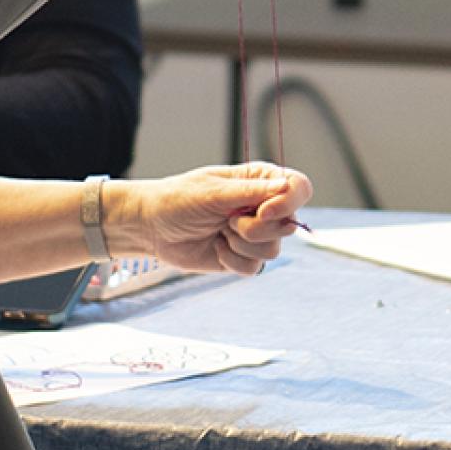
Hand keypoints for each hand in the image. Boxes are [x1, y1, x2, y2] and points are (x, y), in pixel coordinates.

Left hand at [105, 162, 310, 276]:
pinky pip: (254, 268)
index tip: (263, 212)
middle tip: (227, 221)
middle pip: (289, 225)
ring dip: (241, 245)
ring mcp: (254, 234)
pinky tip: (215, 248)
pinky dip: (232, 261)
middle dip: (256, 229)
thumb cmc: (178, 199)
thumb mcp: (214, 192)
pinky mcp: (243, 257)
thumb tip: (287, 186)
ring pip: (273, 250)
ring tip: (218, 232)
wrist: (152, 228)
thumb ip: (252, 192)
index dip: (289, 203)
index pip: (298, 188)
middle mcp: (263, 207)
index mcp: (260, 181)